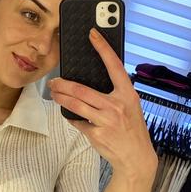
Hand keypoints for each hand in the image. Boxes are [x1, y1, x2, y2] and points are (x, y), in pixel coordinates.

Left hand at [48, 27, 157, 178]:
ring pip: (75, 105)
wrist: (136, 157)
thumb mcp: (131, 106)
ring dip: (60, 98)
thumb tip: (93, 81)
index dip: (103, 48)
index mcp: (128, 94)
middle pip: (82, 90)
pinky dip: (72, 117)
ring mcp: (106, 121)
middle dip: (63, 85)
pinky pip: (78, 121)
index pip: (114, 66)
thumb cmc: (132, 129)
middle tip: (54, 81)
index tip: (92, 34)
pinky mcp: (96, 134)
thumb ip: (116, 93)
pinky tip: (70, 115)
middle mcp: (116, 106)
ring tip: (54, 94)